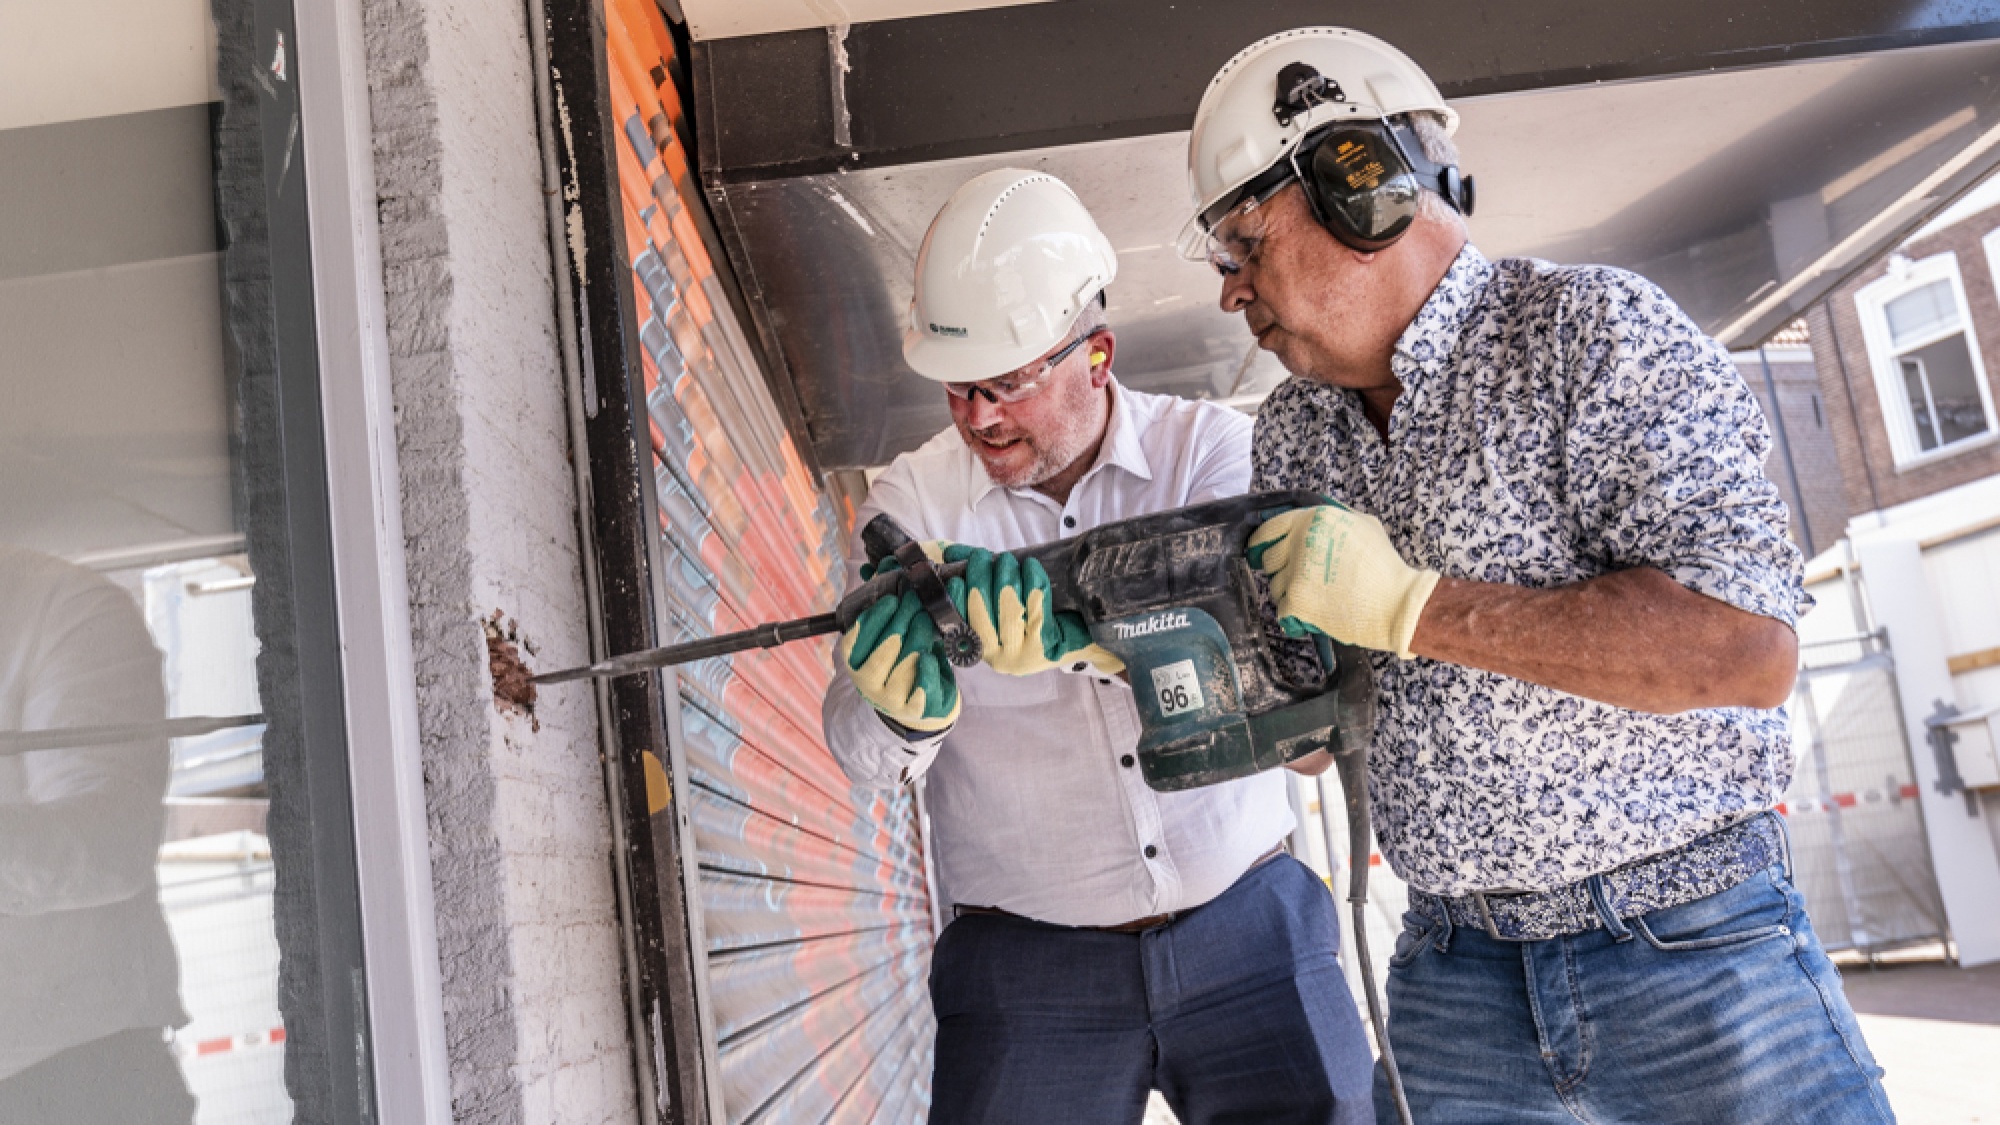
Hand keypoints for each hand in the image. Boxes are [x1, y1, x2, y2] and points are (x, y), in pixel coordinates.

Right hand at [840, 587, 960, 732]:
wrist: (921, 704)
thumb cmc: (905, 661)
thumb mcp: (894, 636)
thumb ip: (889, 607)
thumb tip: (885, 565)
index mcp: (856, 662)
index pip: (857, 639)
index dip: (875, 617)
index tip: (893, 598)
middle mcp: (866, 682)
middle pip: (885, 646)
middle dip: (904, 618)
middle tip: (920, 598)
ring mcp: (888, 698)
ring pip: (904, 662)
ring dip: (919, 636)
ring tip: (931, 617)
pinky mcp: (912, 710)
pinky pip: (921, 686)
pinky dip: (927, 668)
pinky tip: (931, 654)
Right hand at [943, 545, 1123, 675]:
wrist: (1076, 639)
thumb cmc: (1033, 620)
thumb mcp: (1002, 605)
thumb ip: (975, 580)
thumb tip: (950, 554)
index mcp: (982, 651)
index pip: (962, 623)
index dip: (958, 599)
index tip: (956, 577)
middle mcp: (1000, 658)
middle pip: (983, 613)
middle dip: (981, 578)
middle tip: (983, 556)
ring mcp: (1023, 654)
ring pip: (1008, 608)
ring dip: (1006, 576)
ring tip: (1008, 560)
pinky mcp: (1045, 644)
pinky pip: (1035, 606)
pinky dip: (1032, 581)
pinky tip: (1031, 566)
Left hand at [1247, 505, 1439, 658]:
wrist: (1396, 604)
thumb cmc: (1383, 566)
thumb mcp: (1362, 524)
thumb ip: (1331, 517)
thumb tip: (1306, 517)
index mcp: (1315, 519)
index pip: (1270, 527)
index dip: (1260, 541)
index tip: (1256, 551)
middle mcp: (1302, 541)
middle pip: (1269, 559)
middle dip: (1282, 570)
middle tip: (1306, 580)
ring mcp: (1297, 571)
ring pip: (1274, 586)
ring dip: (1291, 594)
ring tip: (1321, 598)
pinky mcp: (1297, 600)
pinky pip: (1282, 610)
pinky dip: (1295, 616)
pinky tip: (1316, 614)